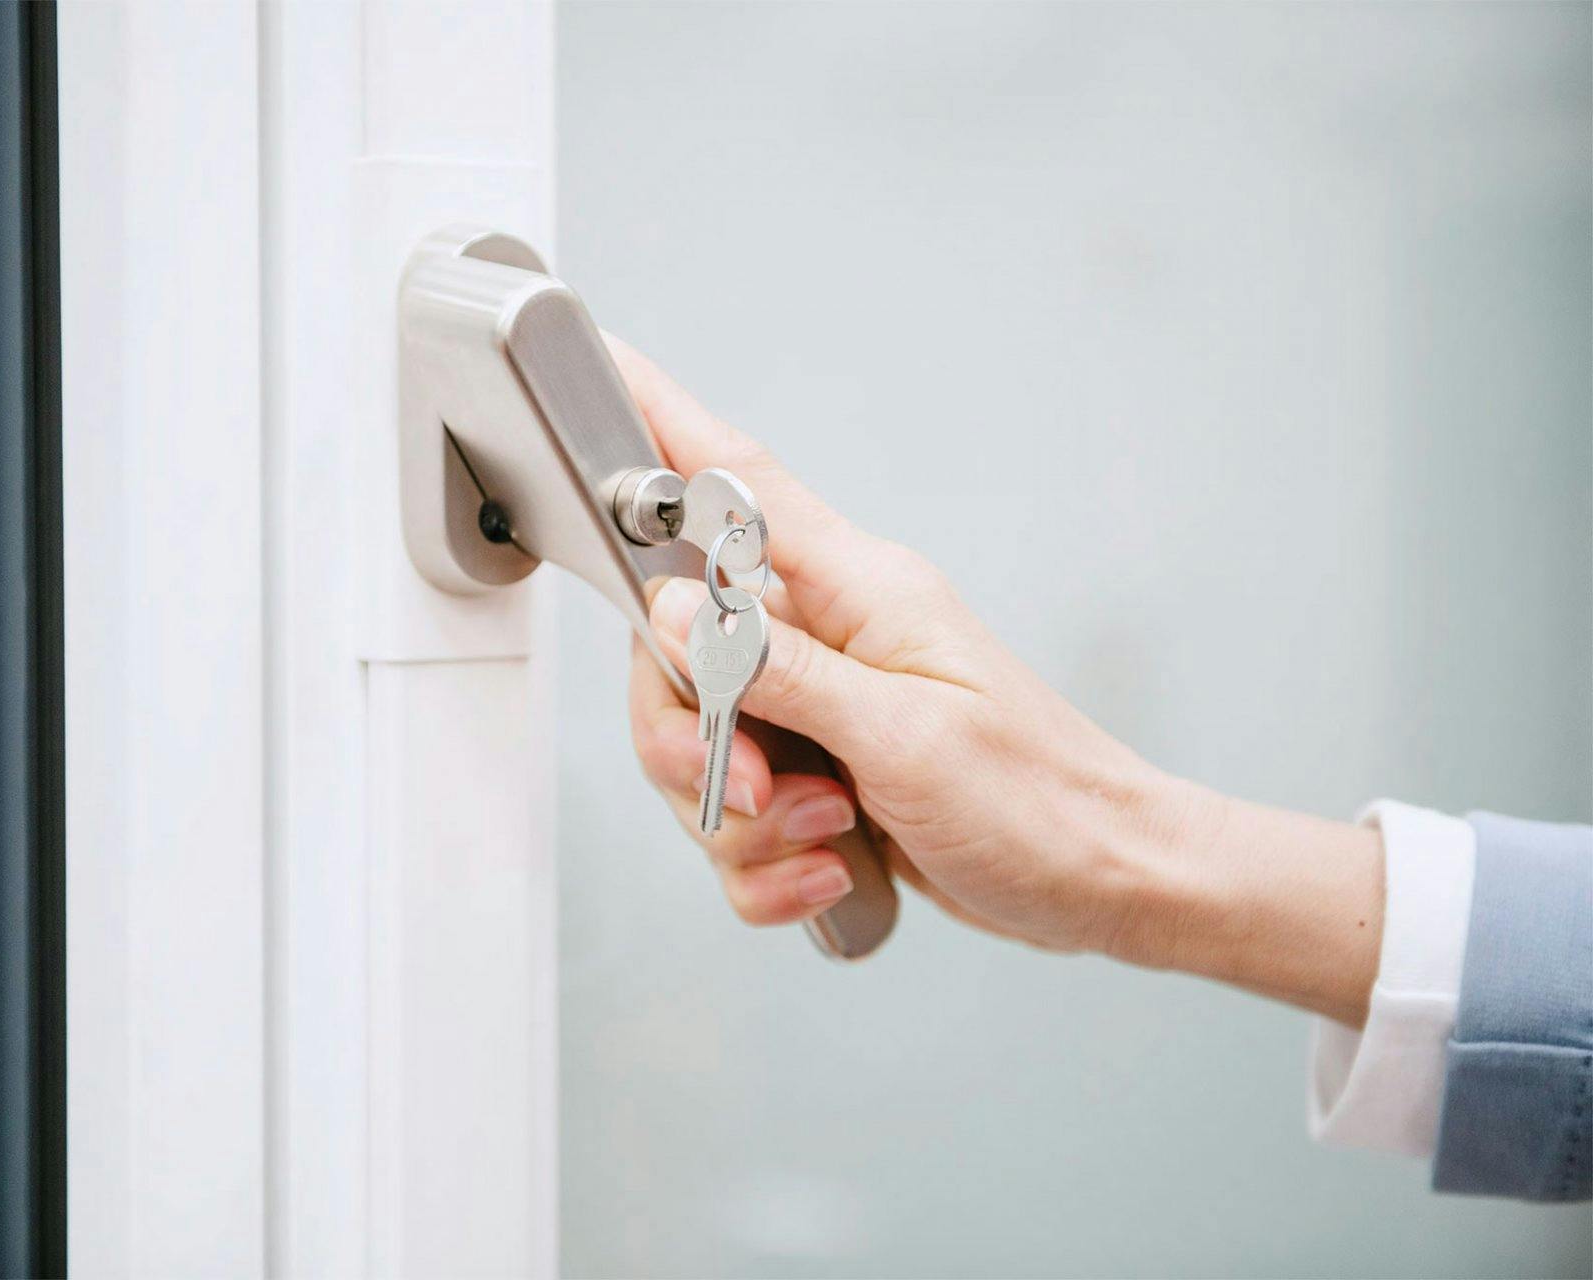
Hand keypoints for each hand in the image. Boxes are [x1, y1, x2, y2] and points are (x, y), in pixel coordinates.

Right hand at [613, 336, 1382, 1024]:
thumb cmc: (1041, 802)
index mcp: (858, 590)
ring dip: (745, 821)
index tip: (599, 368)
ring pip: (696, 745)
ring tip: (830, 834)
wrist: (1105, 883)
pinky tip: (831, 872)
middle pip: (676, 649)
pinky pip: (735, 818)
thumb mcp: (906, 738)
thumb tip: (676, 613)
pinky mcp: (816, 772)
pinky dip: (768, 865)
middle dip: (693, 741)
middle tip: (767, 789)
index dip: (660, 420)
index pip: (735, 481)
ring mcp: (816, 706)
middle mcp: (827, 636)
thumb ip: (780, 670)